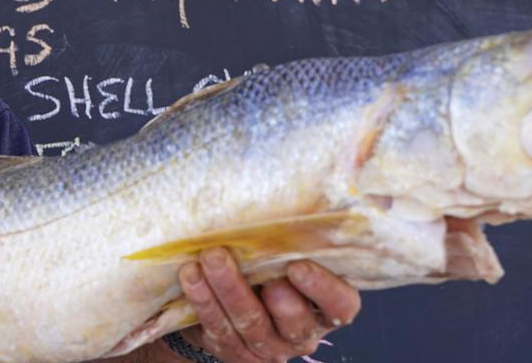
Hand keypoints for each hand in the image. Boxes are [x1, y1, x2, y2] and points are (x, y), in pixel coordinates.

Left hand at [177, 249, 359, 361]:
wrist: (236, 296)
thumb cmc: (273, 262)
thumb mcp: (290, 251)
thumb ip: (297, 235)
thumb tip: (301, 184)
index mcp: (326, 307)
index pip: (340, 305)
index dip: (322, 289)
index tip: (297, 265)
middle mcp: (302, 333)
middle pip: (294, 322)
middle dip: (274, 296)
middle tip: (256, 266)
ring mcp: (268, 347)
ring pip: (251, 323)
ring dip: (229, 289)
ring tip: (212, 258)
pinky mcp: (234, 351)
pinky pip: (219, 329)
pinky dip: (204, 301)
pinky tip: (191, 276)